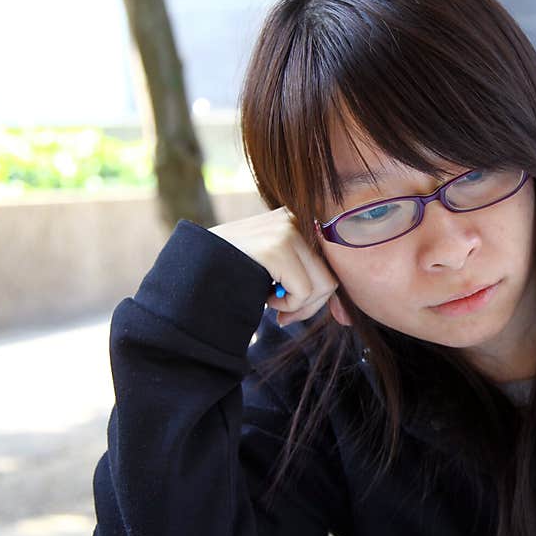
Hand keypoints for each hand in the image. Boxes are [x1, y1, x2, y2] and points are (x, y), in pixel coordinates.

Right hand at [208, 207, 348, 326]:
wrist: (190, 268)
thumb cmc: (233, 273)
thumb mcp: (275, 269)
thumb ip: (305, 277)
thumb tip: (345, 314)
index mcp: (297, 219)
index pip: (334, 260)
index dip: (331, 294)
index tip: (330, 317)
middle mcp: (296, 218)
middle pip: (331, 276)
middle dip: (311, 305)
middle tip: (284, 316)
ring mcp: (287, 230)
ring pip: (322, 286)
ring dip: (299, 306)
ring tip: (271, 302)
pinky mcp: (277, 247)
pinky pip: (303, 292)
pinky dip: (287, 305)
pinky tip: (263, 298)